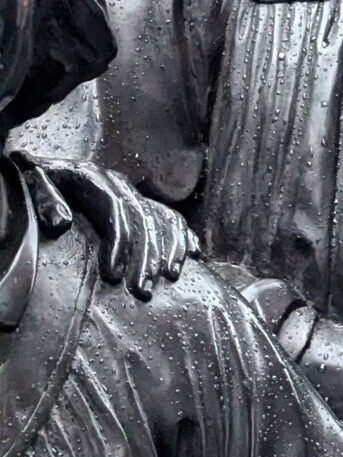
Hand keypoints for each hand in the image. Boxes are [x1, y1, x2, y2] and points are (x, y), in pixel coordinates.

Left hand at [12, 154, 198, 298]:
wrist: (49, 166)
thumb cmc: (40, 179)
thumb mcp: (34, 180)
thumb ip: (46, 198)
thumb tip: (62, 222)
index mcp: (95, 178)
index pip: (116, 212)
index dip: (119, 244)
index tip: (114, 275)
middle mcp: (121, 185)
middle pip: (145, 220)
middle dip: (147, 257)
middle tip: (143, 290)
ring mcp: (135, 193)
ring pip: (165, 219)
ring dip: (172, 249)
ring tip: (171, 276)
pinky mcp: (142, 203)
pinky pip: (173, 217)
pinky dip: (185, 235)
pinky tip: (193, 254)